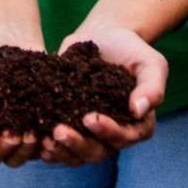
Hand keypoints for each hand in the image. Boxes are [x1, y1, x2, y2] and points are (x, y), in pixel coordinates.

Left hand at [38, 24, 167, 167]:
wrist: (104, 34)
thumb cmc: (131, 49)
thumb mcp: (150, 63)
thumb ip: (152, 87)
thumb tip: (138, 110)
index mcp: (137, 124)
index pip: (125, 137)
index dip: (108, 132)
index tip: (90, 118)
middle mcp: (114, 133)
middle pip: (98, 151)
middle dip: (78, 144)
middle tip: (59, 131)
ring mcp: (90, 131)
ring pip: (77, 153)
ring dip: (61, 151)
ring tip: (45, 140)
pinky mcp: (70, 121)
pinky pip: (60, 144)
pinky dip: (49, 146)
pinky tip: (35, 139)